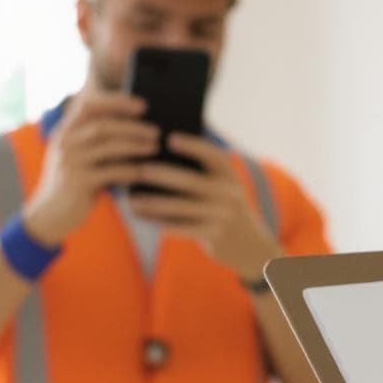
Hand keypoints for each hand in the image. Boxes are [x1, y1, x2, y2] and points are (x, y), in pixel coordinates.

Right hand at [21, 91, 158, 247]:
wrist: (49, 215)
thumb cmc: (71, 183)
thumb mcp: (76, 156)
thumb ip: (92, 139)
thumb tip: (132, 125)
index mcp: (65, 131)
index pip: (89, 106)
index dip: (116, 102)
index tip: (142, 105)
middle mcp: (65, 143)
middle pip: (102, 125)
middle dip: (132, 126)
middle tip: (155, 130)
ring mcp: (70, 162)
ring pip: (108, 146)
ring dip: (135, 145)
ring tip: (154, 147)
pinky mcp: (77, 182)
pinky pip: (110, 172)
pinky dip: (129, 170)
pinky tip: (142, 171)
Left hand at [125, 134, 279, 281]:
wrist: (250, 245)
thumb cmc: (223, 206)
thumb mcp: (222, 185)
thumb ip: (200, 170)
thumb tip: (159, 154)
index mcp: (229, 174)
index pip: (212, 155)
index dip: (192, 146)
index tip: (170, 138)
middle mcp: (228, 193)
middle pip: (191, 182)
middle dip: (164, 175)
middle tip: (140, 169)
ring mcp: (222, 215)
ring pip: (181, 207)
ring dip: (153, 203)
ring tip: (132, 200)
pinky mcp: (213, 235)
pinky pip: (180, 228)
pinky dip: (157, 222)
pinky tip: (140, 216)